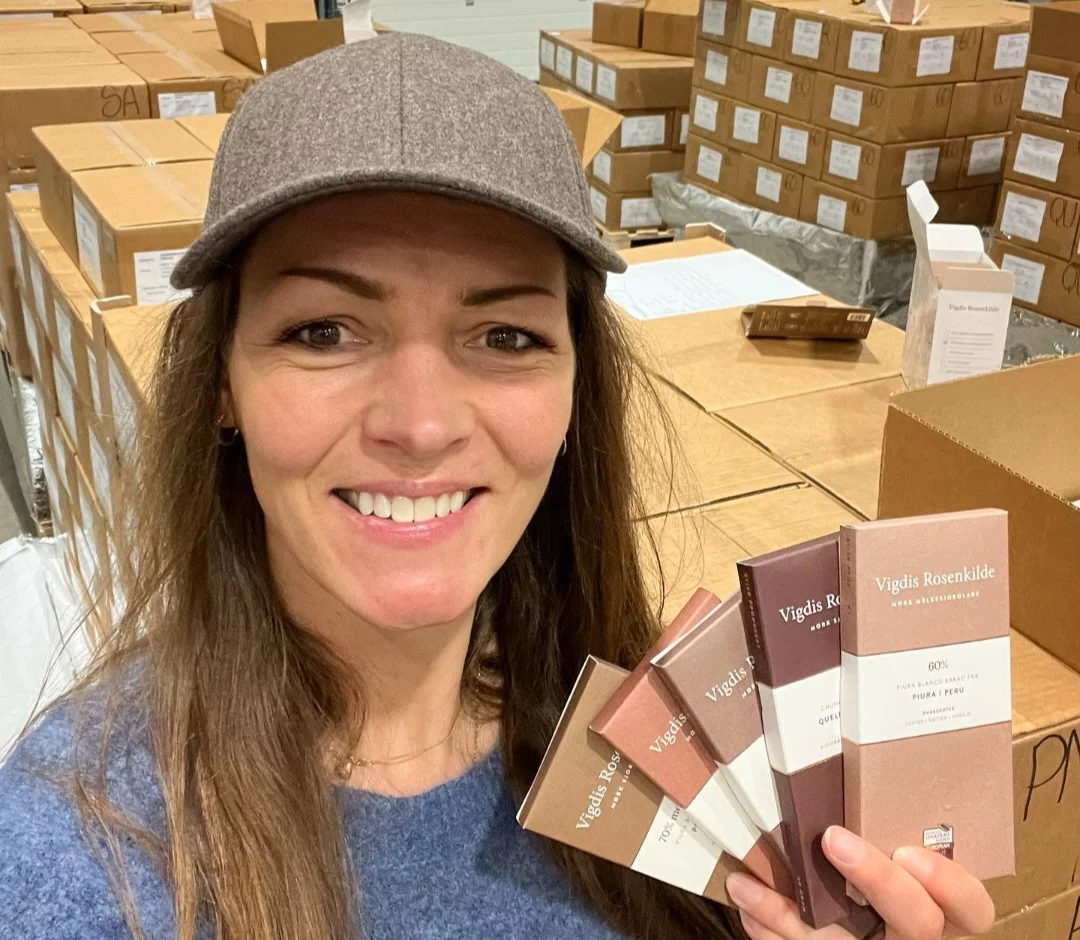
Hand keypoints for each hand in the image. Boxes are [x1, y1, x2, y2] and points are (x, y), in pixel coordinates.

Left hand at [725, 826, 995, 939]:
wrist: (869, 912)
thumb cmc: (886, 856)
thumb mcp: (899, 843)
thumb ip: (888, 820)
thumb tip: (846, 743)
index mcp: (942, 906)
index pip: (972, 907)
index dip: (949, 884)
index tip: (910, 849)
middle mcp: (915, 934)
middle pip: (917, 922)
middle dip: (877, 879)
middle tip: (833, 838)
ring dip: (788, 914)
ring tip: (746, 881)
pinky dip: (769, 927)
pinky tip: (746, 899)